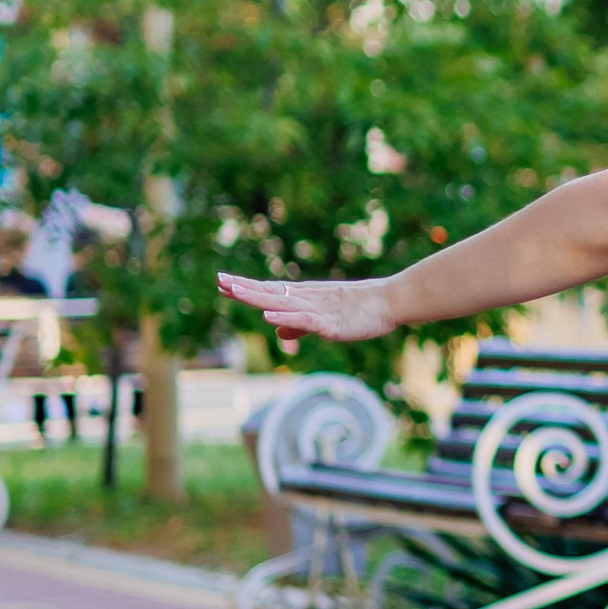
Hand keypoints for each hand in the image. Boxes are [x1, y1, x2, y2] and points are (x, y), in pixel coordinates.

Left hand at [219, 270, 397, 347]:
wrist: (388, 302)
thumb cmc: (358, 310)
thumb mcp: (322, 319)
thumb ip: (297, 325)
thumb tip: (274, 329)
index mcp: (304, 298)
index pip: (269, 290)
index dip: (246, 287)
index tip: (222, 281)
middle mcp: (306, 299)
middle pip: (269, 293)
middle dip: (243, 287)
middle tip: (219, 279)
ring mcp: (317, 310)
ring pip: (281, 303)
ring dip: (257, 297)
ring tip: (234, 291)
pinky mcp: (329, 323)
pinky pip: (303, 320)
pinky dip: (285, 317)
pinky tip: (268, 315)